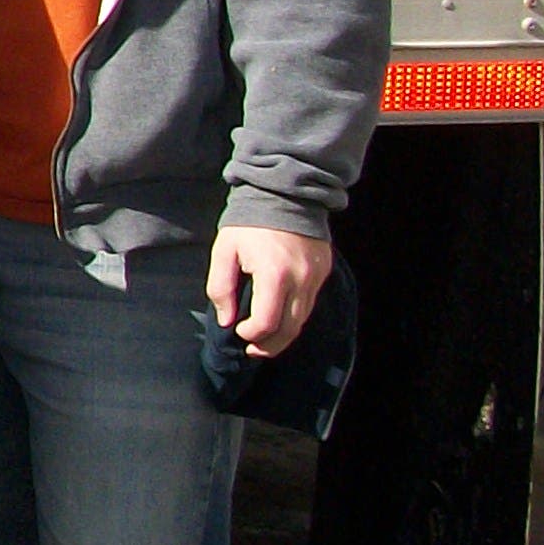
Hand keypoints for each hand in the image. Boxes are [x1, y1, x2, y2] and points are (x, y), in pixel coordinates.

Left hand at [209, 226, 334, 356]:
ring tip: (264, 340)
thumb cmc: (248, 223)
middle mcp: (301, 279)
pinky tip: (280, 316)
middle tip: (252, 350)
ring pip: (303, 319)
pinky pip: (310, 303)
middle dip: (269, 345)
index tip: (238, 332)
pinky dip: (295, 316)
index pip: (266, 322)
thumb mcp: (224, 250)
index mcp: (274, 274)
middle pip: (290, 329)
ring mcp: (316, 276)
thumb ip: (220, 287)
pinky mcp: (323, 272)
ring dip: (284, 335)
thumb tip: (225, 320)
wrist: (284, 195)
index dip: (251, 335)